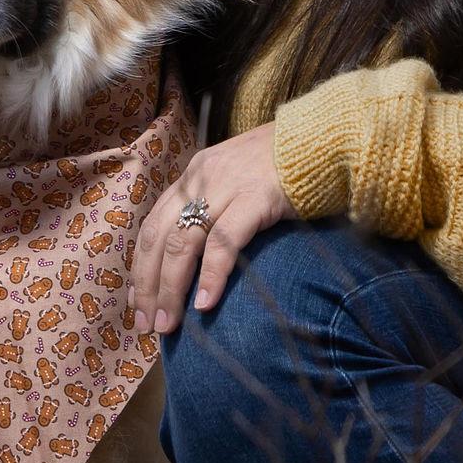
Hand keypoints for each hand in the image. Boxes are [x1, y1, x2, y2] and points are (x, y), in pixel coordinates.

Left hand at [127, 120, 292, 335]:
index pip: (153, 224)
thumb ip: (218, 207)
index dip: (141, 265)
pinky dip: (212, 275)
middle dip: (148, 285)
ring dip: (171, 288)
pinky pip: (224, 241)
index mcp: (195, 175)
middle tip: (147, 324)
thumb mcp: (239, 180)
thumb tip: (203, 254)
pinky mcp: (256, 197)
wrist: (325, 137)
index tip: (137, 301)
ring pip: (183, 243)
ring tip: (170, 325)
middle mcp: (202, 178)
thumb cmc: (287, 166)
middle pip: (159, 237)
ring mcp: (227, 186)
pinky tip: (205, 304)